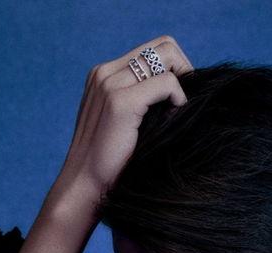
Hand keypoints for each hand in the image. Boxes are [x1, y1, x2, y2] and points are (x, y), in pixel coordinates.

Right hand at [53, 35, 192, 205]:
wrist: (86, 187)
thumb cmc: (110, 164)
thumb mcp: (126, 125)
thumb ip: (142, 103)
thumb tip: (178, 96)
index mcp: (104, 75)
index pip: (153, 51)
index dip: (176, 70)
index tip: (180, 100)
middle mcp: (105, 73)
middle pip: (164, 45)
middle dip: (185, 71)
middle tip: (185, 104)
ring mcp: (110, 84)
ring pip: (167, 57)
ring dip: (183, 85)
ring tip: (177, 114)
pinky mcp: (120, 102)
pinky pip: (167, 83)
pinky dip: (178, 100)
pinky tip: (173, 121)